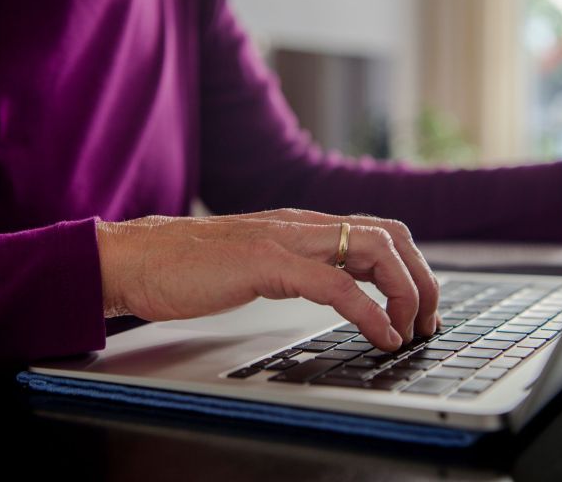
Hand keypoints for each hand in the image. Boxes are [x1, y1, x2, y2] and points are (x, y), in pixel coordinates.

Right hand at [95, 209, 438, 350]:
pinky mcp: (266, 262)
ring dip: (405, 293)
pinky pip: (336, 286)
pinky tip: (380, 337)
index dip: (412, 267)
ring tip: (406, 331)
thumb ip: (298, 268)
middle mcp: (302, 225)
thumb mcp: (259, 263)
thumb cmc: (187, 267)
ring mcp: (285, 240)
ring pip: (375, 250)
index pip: (379, 230)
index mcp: (302, 226)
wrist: (135, 258)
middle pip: (391, 234)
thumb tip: (337, 292)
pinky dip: (369, 313)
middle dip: (423, 279)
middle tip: (426, 321)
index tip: (418, 309)